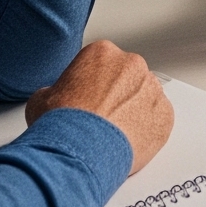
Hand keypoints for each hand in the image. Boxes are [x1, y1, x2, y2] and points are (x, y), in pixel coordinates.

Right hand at [25, 41, 172, 175]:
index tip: (86, 101)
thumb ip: (53, 91)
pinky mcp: (165, 114)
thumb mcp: (40, 100)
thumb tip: (52, 98)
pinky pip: (157, 120)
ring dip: (132, 112)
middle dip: (115, 97)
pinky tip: (126, 144)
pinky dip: (146, 131)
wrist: (78, 153)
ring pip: (144, 98)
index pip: (101, 65)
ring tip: (111, 136)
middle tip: (99, 120)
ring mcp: (151, 88)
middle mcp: (131, 64)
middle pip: (126, 78)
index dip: (91, 86)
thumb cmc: (61, 126)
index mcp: (102, 53)